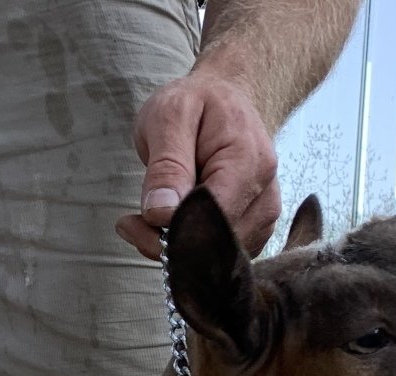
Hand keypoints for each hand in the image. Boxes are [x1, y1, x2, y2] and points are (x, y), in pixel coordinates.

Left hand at [116, 70, 281, 260]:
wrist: (227, 98)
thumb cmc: (197, 103)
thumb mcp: (169, 117)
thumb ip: (167, 165)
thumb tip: (162, 213)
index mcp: (249, 164)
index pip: (211, 221)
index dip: (169, 232)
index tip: (132, 223)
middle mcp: (265, 196)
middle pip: (213, 245)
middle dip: (165, 242)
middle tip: (131, 223)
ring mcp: (263, 217)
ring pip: (214, 258)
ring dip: (173, 246)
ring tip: (147, 216)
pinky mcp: (254, 230)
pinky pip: (218, 255)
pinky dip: (187, 248)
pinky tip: (167, 224)